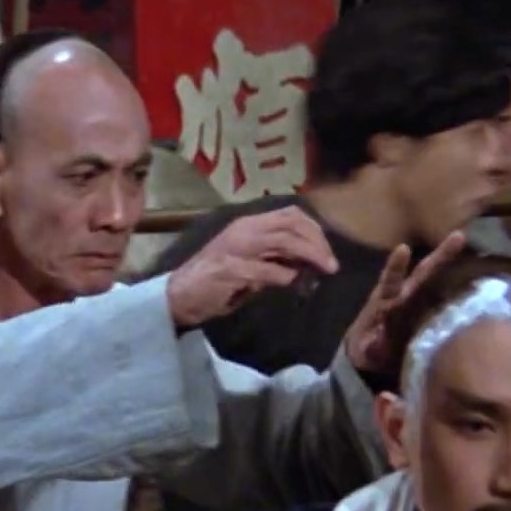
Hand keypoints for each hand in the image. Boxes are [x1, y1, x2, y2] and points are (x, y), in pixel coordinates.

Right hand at [164, 207, 337, 328]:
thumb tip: (307, 264)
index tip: (326, 249)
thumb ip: (274, 259)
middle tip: (331, 263)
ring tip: (325, 270)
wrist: (178, 296)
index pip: (289, 214)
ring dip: (310, 254)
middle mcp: (243, 230)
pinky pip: (268, 270)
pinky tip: (291, 284)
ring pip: (284, 240)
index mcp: (248, 224)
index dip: (314, 228)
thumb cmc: (215, 282)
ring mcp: (236, 248)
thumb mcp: (249, 264)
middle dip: (317, 241)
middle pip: (291, 224)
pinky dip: (285, 277)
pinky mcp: (230, 269)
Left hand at [343, 232, 465, 373]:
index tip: (403, 249)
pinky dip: (459, 285)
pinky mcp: (427, 310)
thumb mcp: (367, 351)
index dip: (396, 267)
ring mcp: (416, 300)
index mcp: (386, 302)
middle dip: (439, 255)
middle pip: (422, 273)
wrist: (372, 354)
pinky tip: (478, 277)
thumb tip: (376, 345)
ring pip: (433, 278)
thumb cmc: (368, 350)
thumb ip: (373, 347)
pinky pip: (443, 295)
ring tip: (464, 240)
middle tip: (459, 236)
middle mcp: (403, 295)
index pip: (391, 282)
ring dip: (447, 260)